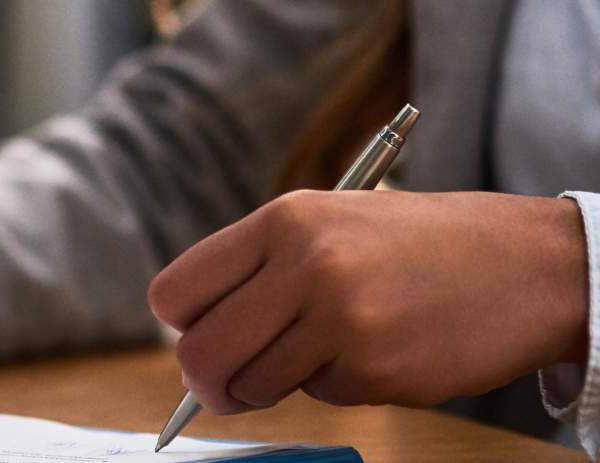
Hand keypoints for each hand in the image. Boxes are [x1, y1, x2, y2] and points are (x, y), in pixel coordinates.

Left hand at [148, 190, 588, 414]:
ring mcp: (340, 319)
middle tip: (227, 388)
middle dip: (207, 382)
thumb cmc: (421, 247)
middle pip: (199, 353)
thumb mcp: (332, 223)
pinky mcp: (374, 369)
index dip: (184, 325)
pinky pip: (320, 397)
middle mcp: (305, 264)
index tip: (204, 335)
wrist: (531, 265)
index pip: (176, 292)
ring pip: (253, 385)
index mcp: (283, 220)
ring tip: (330, 349)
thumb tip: (196, 336)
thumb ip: (261, 270)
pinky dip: (340, 386)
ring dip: (277, 384)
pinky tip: (383, 349)